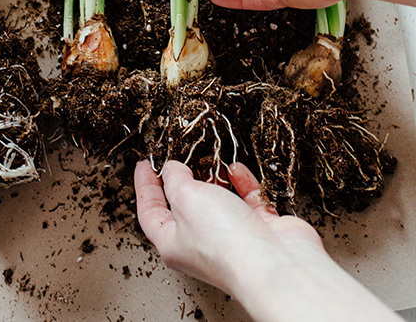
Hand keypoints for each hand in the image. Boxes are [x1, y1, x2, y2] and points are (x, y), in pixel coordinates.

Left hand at [135, 160, 322, 294]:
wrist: (275, 264)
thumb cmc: (226, 243)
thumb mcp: (186, 197)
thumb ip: (175, 179)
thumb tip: (172, 170)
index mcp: (173, 244)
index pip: (150, 211)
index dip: (145, 185)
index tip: (145, 164)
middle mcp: (201, 244)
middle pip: (184, 206)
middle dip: (183, 178)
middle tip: (181, 155)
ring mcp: (231, 237)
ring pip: (218, 201)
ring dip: (215, 178)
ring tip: (211, 157)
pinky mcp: (259, 230)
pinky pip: (247, 201)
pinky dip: (242, 183)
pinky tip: (237, 170)